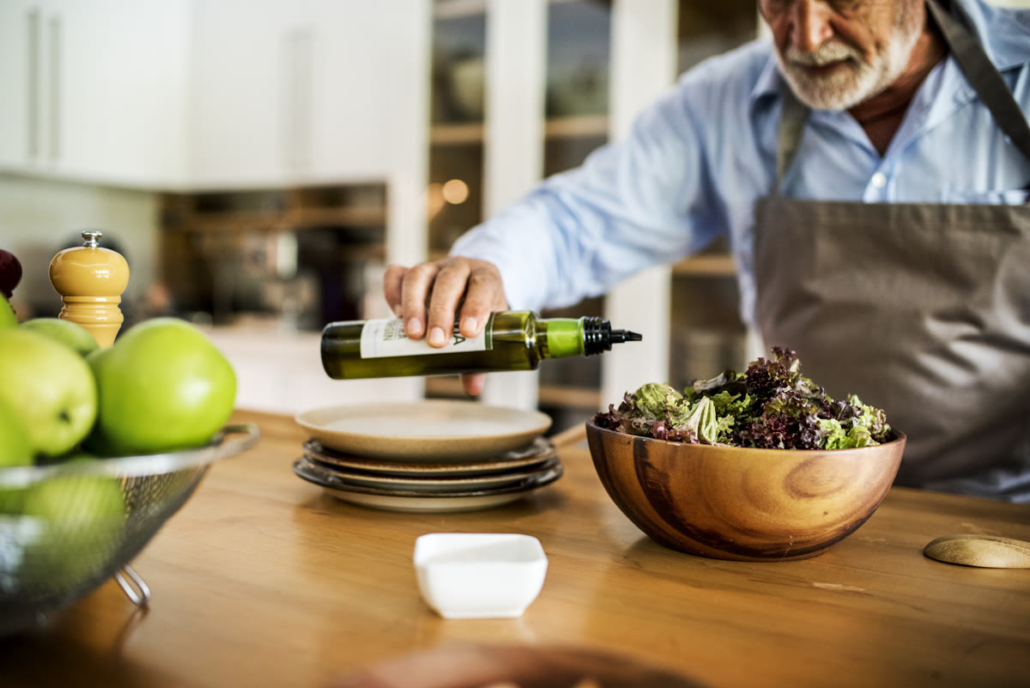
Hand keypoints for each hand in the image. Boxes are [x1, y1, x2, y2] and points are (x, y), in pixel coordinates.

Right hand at [383, 256, 507, 395]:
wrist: (468, 286)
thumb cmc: (478, 311)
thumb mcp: (486, 330)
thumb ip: (479, 357)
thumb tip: (472, 388)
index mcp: (485, 277)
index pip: (483, 286)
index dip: (476, 306)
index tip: (468, 332)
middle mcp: (459, 268)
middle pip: (448, 281)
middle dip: (440, 312)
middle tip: (435, 342)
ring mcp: (433, 268)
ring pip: (419, 275)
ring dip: (413, 305)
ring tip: (412, 334)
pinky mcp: (410, 272)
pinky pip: (396, 274)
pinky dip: (392, 293)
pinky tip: (395, 316)